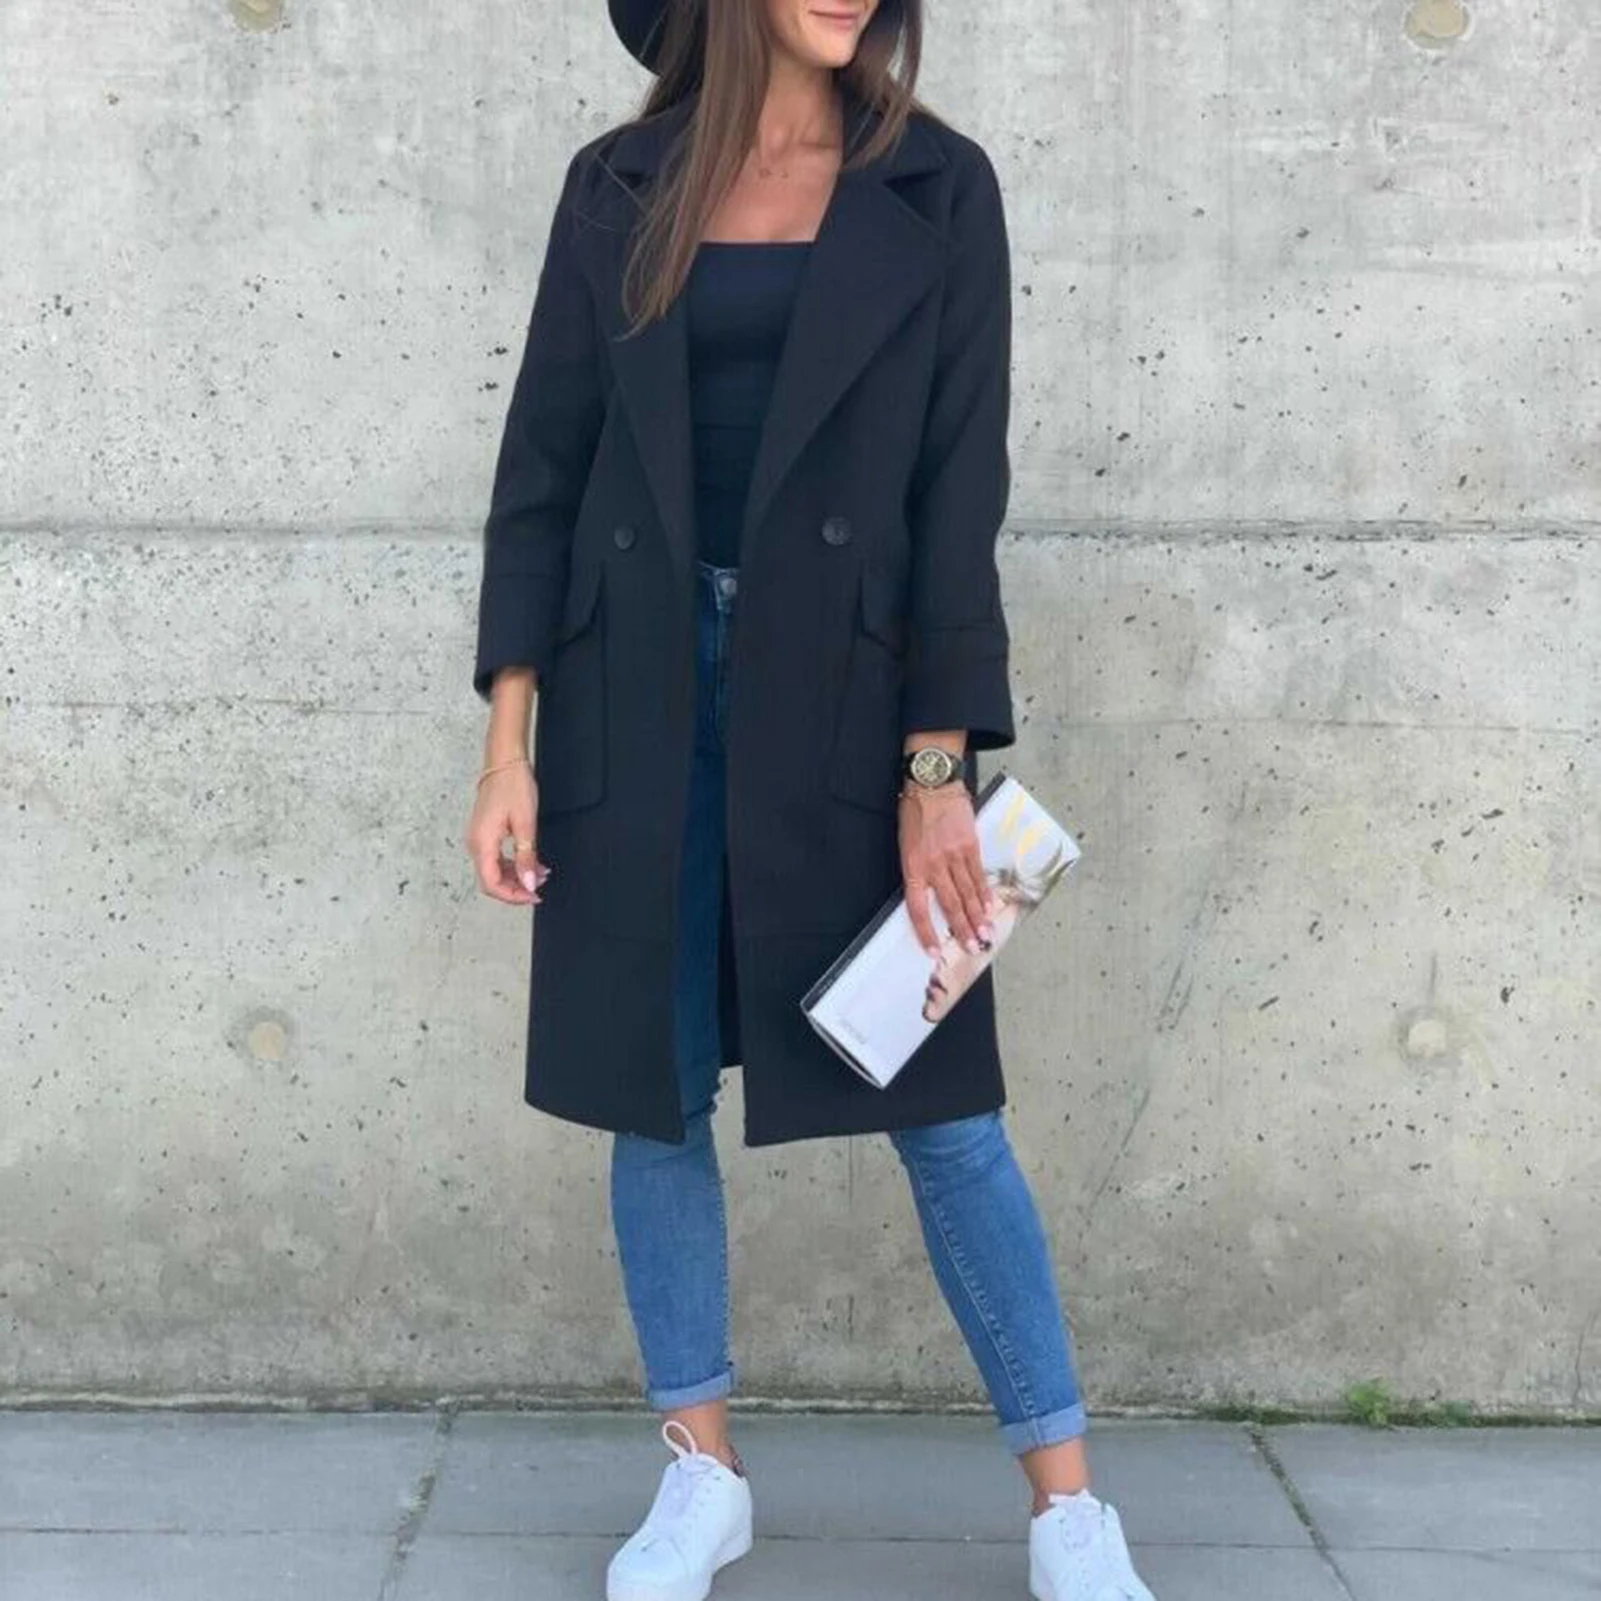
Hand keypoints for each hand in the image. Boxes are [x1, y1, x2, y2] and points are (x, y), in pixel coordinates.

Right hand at [464, 762, 550, 905]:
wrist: (504, 762)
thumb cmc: (513, 785)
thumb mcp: (526, 824)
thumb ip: (526, 857)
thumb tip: (528, 883)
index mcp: (482, 843)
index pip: (492, 883)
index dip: (513, 895)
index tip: (533, 895)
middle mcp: (475, 843)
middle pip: (491, 880)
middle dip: (516, 888)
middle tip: (538, 887)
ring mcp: (478, 838)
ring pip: (494, 870)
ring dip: (516, 876)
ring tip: (539, 873)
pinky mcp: (484, 833)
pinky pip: (496, 858)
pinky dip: (513, 864)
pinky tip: (531, 862)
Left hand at [897, 784, 996, 959]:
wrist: (932, 785)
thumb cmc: (914, 814)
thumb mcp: (906, 846)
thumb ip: (918, 871)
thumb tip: (929, 897)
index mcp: (912, 866)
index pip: (918, 908)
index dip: (926, 932)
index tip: (933, 951)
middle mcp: (934, 865)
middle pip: (950, 904)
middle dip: (962, 930)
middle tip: (974, 949)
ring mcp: (954, 855)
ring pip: (968, 893)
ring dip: (978, 917)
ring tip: (986, 935)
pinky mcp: (970, 845)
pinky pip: (978, 874)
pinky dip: (984, 893)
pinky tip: (990, 907)